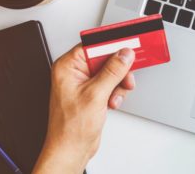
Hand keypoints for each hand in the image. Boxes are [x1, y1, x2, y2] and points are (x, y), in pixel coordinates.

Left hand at [33, 45, 135, 173]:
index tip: (127, 46)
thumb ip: (112, 71)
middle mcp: (74, 73)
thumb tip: (124, 55)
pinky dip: (115, 93)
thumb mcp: (96, 94)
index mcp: (67, 67)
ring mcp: (84, 84)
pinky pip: (110, 84)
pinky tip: (112, 102)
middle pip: (104, 59)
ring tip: (114, 97)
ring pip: (110, 72)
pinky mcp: (92, 93)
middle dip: (117, 70)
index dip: (111, 46)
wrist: (71, 149)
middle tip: (125, 78)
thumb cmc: (70, 127)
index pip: (93, 46)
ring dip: (118, 84)